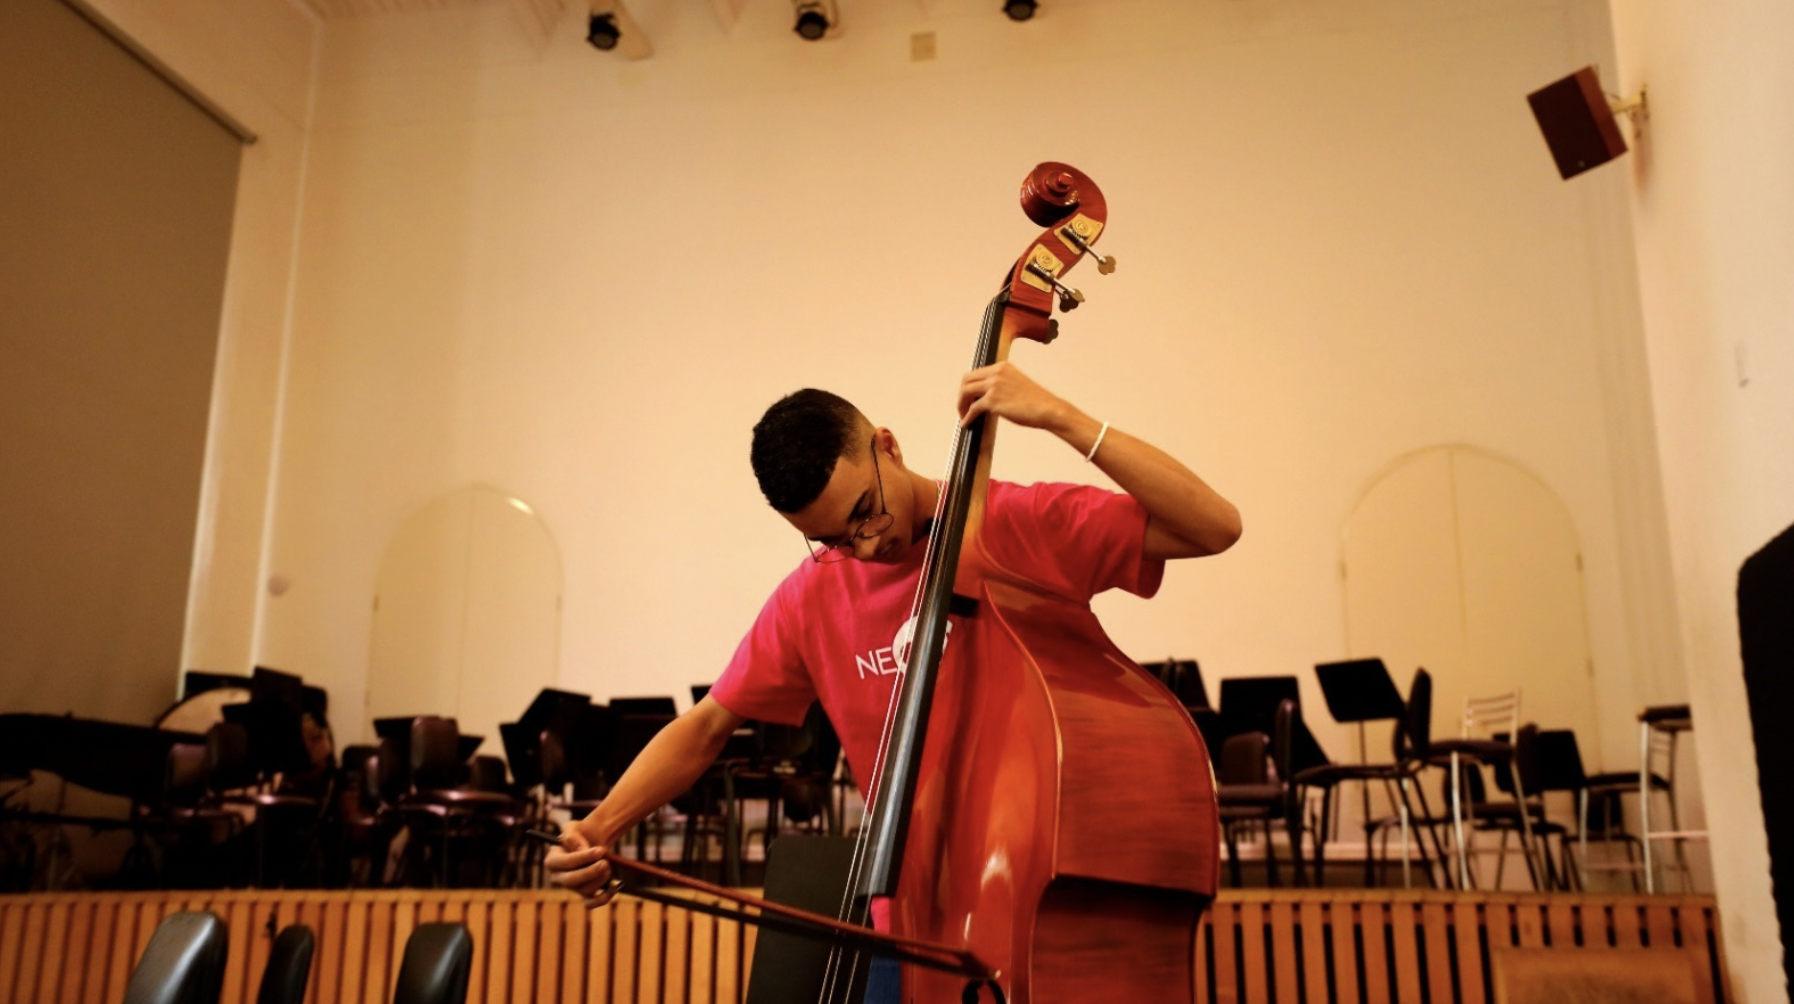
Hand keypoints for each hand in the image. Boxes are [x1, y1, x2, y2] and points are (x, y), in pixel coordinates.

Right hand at [543, 828, 619, 907]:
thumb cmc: (580, 833)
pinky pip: (591, 903)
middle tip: (606, 864)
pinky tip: (613, 888)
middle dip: (590, 873)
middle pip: (571, 881)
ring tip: (609, 866)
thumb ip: (573, 836)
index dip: (582, 858)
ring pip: (584, 890)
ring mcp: (572, 887)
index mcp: (552, 860)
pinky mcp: (584, 894)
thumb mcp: (573, 827)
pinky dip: (603, 898)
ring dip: (599, 879)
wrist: (592, 839)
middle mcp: (558, 877)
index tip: (600, 850)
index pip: (564, 863)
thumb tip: (582, 850)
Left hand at [956, 362, 1070, 431]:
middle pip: (966, 380)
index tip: (968, 398)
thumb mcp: (1016, 385)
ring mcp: (994, 385)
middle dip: (962, 394)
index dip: (968, 386)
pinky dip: (967, 417)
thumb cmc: (1036, 402)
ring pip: (965, 392)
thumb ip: (1001, 385)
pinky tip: (966, 424)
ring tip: (963, 416)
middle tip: (963, 407)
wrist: (1048, 409)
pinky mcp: (993, 400)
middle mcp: (996, 372)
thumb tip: (984, 398)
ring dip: (961, 405)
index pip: (976, 373)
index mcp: (1002, 366)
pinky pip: (973, 408)